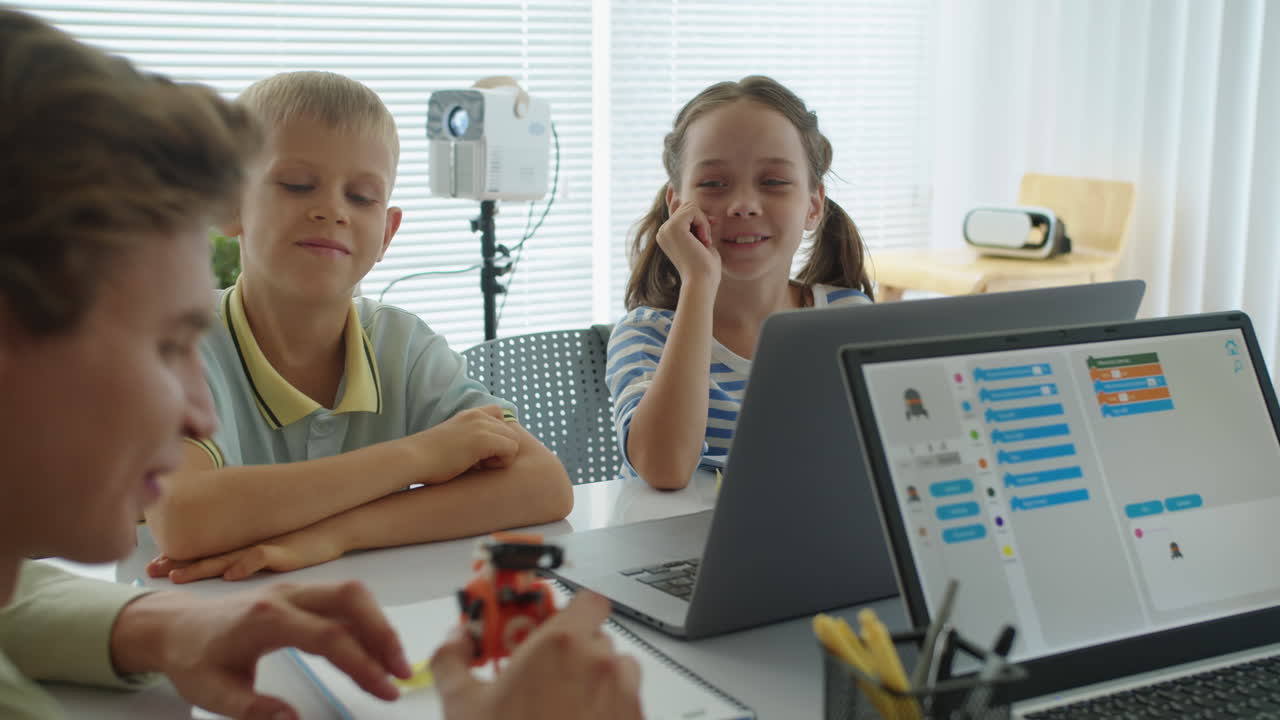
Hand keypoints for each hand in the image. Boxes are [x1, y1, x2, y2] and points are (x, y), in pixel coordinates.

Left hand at [111, 581, 411, 719]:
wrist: (174, 625)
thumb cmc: (193, 658)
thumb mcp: (214, 693)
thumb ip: (254, 709)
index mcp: (265, 619)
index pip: (328, 635)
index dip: (362, 663)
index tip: (385, 690)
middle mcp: (286, 595)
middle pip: (351, 598)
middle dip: (384, 633)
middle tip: (401, 672)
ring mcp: (295, 590)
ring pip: (352, 594)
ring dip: (379, 626)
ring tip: (393, 666)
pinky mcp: (301, 594)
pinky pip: (343, 600)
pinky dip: (366, 622)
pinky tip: (372, 652)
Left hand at [147, 526, 343, 582]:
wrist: (334, 526)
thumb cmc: (304, 538)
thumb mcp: (271, 547)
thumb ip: (249, 554)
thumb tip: (230, 564)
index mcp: (241, 547)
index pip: (203, 552)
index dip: (178, 558)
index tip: (153, 566)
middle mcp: (246, 546)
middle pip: (206, 555)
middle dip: (178, 563)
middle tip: (152, 570)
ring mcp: (263, 547)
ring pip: (226, 557)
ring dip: (202, 567)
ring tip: (177, 575)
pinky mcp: (283, 551)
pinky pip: (261, 557)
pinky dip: (245, 564)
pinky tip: (231, 573)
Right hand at [412, 405, 522, 484]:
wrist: (411, 459)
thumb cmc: (427, 460)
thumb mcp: (452, 443)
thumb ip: (470, 442)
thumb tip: (488, 457)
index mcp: (469, 415)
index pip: (501, 417)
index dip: (498, 437)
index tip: (480, 454)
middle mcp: (477, 415)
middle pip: (511, 431)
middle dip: (500, 449)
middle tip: (478, 463)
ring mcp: (481, 425)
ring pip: (514, 441)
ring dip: (501, 457)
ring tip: (477, 466)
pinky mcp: (483, 439)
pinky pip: (511, 450)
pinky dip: (500, 463)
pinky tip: (478, 468)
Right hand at [431, 591, 642, 719]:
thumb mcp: (462, 705)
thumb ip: (451, 661)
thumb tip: (452, 641)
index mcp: (560, 644)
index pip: (588, 601)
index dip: (570, 611)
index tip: (545, 626)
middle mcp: (599, 663)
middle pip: (598, 637)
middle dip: (574, 652)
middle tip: (545, 674)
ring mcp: (623, 696)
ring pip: (618, 671)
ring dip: (596, 680)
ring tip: (564, 705)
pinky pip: (628, 704)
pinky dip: (609, 710)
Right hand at [657, 201, 719, 291]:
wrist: (701, 281)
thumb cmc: (705, 267)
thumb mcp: (702, 241)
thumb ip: (696, 224)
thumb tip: (692, 205)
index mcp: (667, 235)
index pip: (671, 211)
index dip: (672, 199)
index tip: (671, 188)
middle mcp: (663, 231)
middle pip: (687, 207)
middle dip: (702, 220)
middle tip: (705, 241)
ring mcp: (666, 228)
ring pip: (691, 207)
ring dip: (703, 223)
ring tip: (703, 242)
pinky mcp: (674, 227)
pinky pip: (693, 211)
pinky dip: (703, 223)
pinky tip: (702, 240)